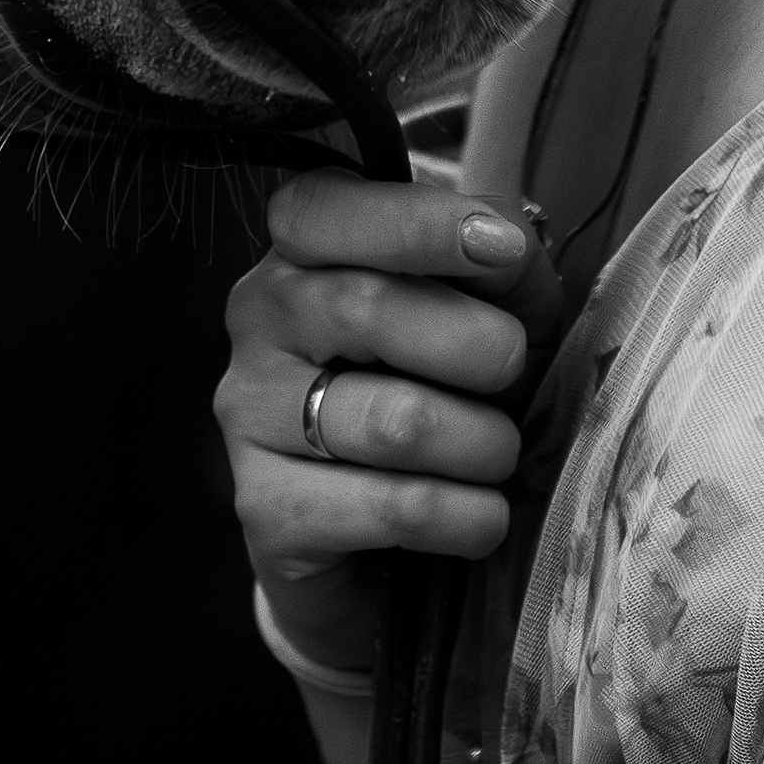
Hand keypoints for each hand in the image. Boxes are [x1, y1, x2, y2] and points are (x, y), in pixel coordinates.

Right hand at [215, 176, 563, 681]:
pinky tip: (476, 517)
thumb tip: (505, 243)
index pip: (323, 209)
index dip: (416, 223)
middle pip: (368, 309)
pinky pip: (398, 508)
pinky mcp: (265, 511)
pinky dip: (467, 515)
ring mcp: (248, 415)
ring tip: (497, 456)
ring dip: (484, 443)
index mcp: (300, 250)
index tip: (503, 248)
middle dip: (480, 348)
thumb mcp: (490, 315)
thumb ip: (500, 268)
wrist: (398, 553)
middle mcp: (258, 320)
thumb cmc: (450, 400)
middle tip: (515, 378)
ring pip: (394, 421)